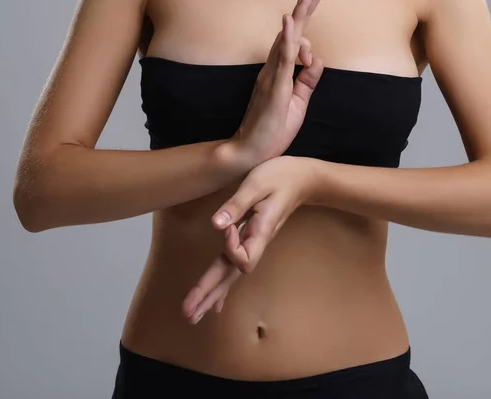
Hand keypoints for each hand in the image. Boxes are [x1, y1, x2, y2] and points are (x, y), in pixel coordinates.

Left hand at [181, 155, 316, 323]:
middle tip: (188, 314)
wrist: (302, 178)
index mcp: (260, 231)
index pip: (242, 257)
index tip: (228, 227)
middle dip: (209, 293)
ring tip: (194, 314)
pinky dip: (222, 283)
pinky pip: (233, 265)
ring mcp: (254, 242)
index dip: (230, 247)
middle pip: (231, 274)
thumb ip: (237, 205)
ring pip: (230, 273)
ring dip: (211, 293)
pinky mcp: (250, 238)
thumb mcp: (257, 184)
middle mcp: (257, 242)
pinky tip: (216, 300)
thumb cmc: (280, 176)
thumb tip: (216, 225)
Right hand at [230, 0, 323, 165]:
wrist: (253, 152)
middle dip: (302, 12)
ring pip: (285, 42)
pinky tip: (290, 25)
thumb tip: (316, 59)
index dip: (303, 23)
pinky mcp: (273, 90)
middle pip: (288, 35)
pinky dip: (287, 42)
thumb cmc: (273, 129)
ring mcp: (271, 78)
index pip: (292, 43)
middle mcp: (272, 71)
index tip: (314, 2)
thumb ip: (307, 81)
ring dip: (296, 19)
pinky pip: (282, 62)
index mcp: (278, 74)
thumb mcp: (298, 102)